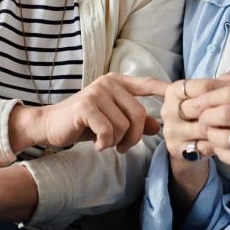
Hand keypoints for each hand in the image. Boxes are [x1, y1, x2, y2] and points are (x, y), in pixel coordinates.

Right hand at [11, 73, 168, 153]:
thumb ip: (134, 121)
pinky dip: (104, 143)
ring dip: (117, 142)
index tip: (178, 94)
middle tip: (122, 147)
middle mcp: (109, 83)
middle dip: (135, 136)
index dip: (164, 89)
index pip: (147, 84)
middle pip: (140, 113)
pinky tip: (96, 144)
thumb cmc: (84, 123)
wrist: (51, 125)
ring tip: (105, 143)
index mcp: (118, 83)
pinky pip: (108, 131)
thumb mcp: (112, 120)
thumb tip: (158, 126)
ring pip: (124, 125)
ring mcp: (97, 92)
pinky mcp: (86, 106)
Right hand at [156, 72, 229, 212]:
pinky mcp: (177, 149)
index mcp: (173, 91)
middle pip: (202, 107)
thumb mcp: (209, 95)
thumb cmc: (199, 113)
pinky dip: (220, 144)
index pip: (202, 86)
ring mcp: (171, 130)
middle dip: (227, 108)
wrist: (185, 143)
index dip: (226, 88)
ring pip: (204, 127)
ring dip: (225, 128)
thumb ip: (223, 83)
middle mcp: (168, 110)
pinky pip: (203, 146)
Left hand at [181, 84, 229, 180]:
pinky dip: (221, 152)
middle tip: (194, 116)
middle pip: (225, 112)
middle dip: (203, 113)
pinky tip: (217, 148)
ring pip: (228, 135)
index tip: (195, 99)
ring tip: (204, 132)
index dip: (208, 95)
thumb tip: (218, 90)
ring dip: (210, 133)